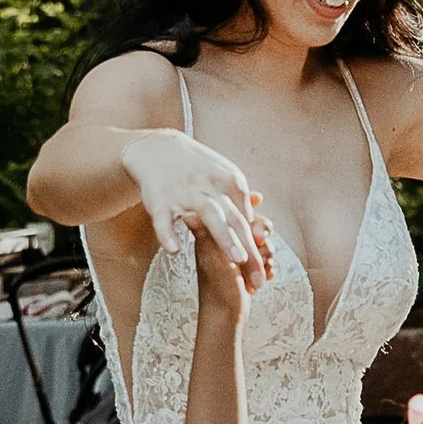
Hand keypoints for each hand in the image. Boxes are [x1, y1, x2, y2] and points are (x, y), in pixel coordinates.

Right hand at [120, 127, 267, 276]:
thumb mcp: (223, 174)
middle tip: (260, 276)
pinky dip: (168, 233)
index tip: (264, 271)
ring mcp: (186, 193)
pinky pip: (164, 219)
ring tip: (237, 260)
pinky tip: (174, 251)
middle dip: (250, 248)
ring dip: (225, 237)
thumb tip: (259, 205)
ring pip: (209, 215)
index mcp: (231, 183)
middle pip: (236, 220)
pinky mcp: (160, 199)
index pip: (248, 219)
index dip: (258, 247)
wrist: (157, 147)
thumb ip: (240, 195)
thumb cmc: (195, 167)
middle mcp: (212, 188)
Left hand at [190, 215, 263, 312]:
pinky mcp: (245, 267)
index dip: (252, 218)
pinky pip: (264, 258)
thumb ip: (205, 234)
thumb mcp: (211, 260)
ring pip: (261, 243)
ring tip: (263, 270)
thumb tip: (188, 213)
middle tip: (264, 251)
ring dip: (267, 255)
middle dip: (263, 240)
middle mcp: (224, 243)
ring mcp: (235, 255)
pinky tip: (267, 275)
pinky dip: (268, 266)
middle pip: (252, 226)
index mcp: (213, 236)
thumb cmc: (217, 290)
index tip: (259, 229)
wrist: (225, 318)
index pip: (235, 214)